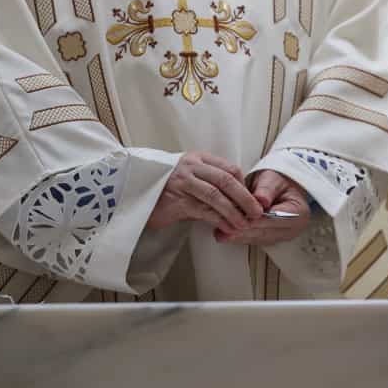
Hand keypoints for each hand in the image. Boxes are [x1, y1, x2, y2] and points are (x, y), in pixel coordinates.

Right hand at [147, 152, 261, 233]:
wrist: (130, 192)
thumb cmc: (163, 188)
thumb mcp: (188, 179)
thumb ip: (208, 185)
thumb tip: (234, 201)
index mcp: (197, 158)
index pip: (229, 168)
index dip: (244, 185)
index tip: (252, 200)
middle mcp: (191, 167)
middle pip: (227, 180)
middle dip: (245, 198)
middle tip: (257, 213)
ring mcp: (183, 182)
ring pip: (217, 196)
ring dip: (234, 212)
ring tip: (244, 224)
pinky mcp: (176, 200)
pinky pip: (204, 210)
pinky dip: (219, 220)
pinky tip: (227, 228)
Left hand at [211, 170, 313, 245]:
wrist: (279, 186)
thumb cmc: (277, 181)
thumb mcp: (272, 179)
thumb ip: (266, 189)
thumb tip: (261, 200)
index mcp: (298, 212)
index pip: (273, 219)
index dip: (254, 220)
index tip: (236, 218)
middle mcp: (293, 228)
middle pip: (265, 233)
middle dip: (242, 232)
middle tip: (223, 231)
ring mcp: (282, 236)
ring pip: (258, 239)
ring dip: (239, 237)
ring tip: (220, 234)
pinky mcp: (271, 238)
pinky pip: (255, 240)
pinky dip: (240, 237)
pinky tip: (226, 234)